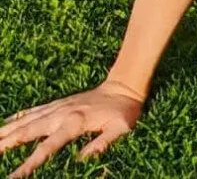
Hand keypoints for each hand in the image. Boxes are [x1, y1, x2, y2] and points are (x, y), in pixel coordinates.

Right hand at [0, 79, 144, 177]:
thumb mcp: (121, 128)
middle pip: (28, 131)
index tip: (13, 178)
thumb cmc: (125, 110)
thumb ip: (103, 143)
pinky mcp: (59, 103)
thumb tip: (83, 160)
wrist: (125, 85)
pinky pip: (34, 110)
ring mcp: (58, 107)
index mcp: (74, 123)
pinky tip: (5, 124)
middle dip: (7, 144)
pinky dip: (18, 117)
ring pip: (26, 120)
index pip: (46, 148)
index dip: (29, 165)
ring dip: (7, 131)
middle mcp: (61, 114)